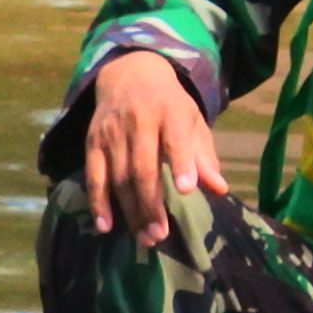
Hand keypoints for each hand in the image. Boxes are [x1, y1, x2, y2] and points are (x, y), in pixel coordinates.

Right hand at [78, 49, 228, 241]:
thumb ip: (203, 157)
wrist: (129, 75)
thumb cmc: (169, 106)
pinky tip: (105, 226)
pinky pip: (94, 177)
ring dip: (130, 211)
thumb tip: (220, 189)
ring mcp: (112, 134)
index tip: (186, 191)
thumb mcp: (192, 122)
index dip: (180, 164)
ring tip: (144, 238)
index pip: (176, 140)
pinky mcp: (92, 143)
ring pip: (119, 178)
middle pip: (142, 168)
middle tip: (159, 235)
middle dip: (150, 204)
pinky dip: (98, 203)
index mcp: (170, 112)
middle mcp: (139, 121)